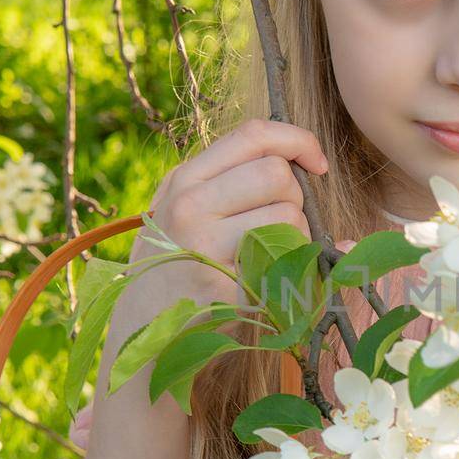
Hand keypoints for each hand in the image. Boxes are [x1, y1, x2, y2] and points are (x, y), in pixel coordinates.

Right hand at [128, 117, 329, 312]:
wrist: (141, 324)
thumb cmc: (174, 260)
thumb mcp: (182, 206)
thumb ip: (232, 180)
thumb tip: (315, 164)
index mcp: (185, 178)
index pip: (253, 134)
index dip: (298, 141)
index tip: (316, 165)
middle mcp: (190, 205)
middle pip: (277, 174)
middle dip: (296, 198)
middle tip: (279, 224)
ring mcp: (203, 247)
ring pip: (288, 218)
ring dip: (296, 237)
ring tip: (269, 254)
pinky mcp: (222, 287)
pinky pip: (283, 263)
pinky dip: (290, 270)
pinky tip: (267, 280)